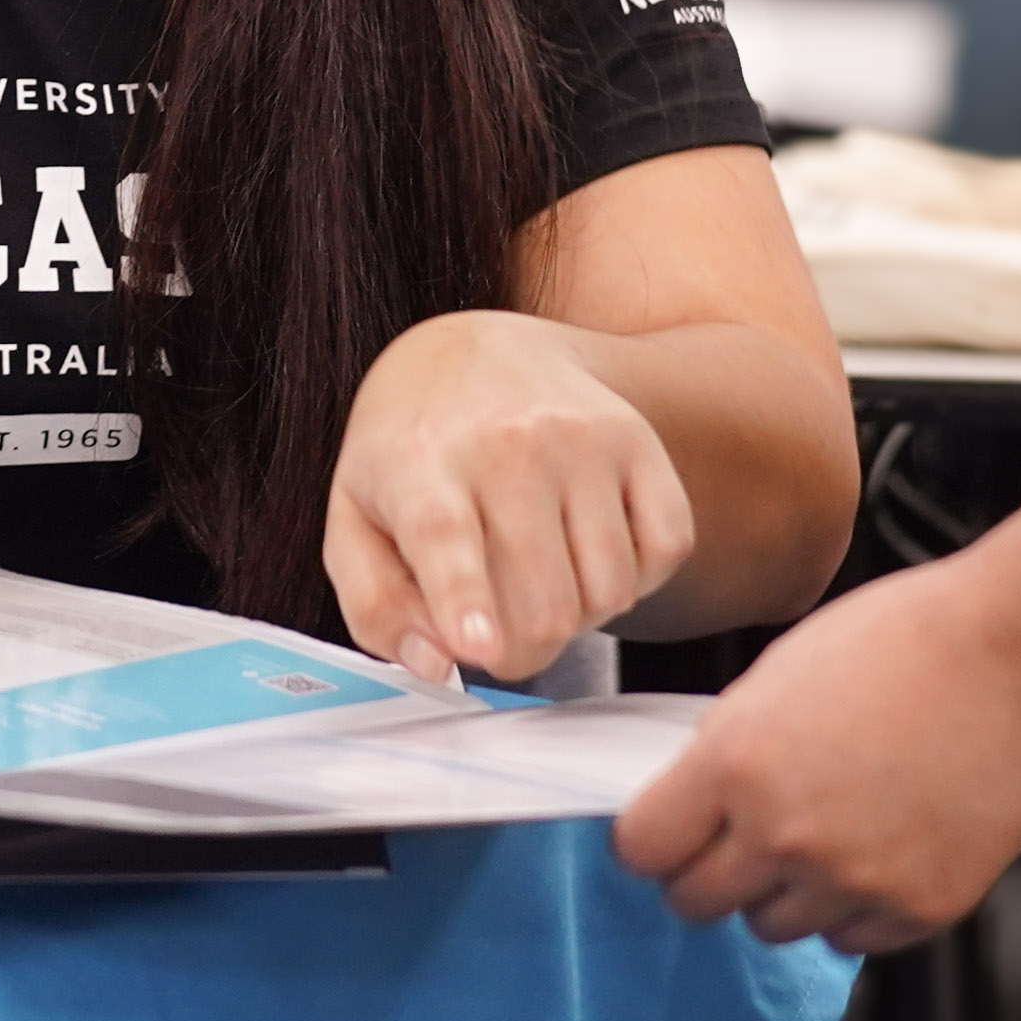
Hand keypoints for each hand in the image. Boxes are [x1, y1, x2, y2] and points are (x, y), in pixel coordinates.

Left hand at [324, 310, 697, 686]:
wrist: (479, 355)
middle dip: (524, 651)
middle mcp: (509, 442)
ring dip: (579, 615)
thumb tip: (436, 665)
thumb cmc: (413, 453)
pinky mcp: (638, 441)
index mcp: (421, 462)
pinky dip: (636, 577)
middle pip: (544, 603)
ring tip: (539, 576)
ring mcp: (583, 438)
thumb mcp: (354, 520)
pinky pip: (666, 551)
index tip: (482, 649)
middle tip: (497, 631)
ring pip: (610, 590)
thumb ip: (377, 607)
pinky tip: (589, 549)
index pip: (446, 536)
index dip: (467, 600)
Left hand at [609, 556, 1020, 949]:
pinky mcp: (916, 909)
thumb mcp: (783, 669)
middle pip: (697, 901)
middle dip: (708, 871)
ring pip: (772, 927)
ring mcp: (852, 880)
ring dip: (785, 889)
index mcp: (736, 762)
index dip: (652, 838)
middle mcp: (784, 834)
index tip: (666, 831)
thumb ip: (728, 744)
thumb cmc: (913, 639)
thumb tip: (692, 793)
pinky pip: (851, 940)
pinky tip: (880, 846)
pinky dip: (855, 906)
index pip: (643, 848)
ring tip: (830, 827)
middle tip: (740, 838)